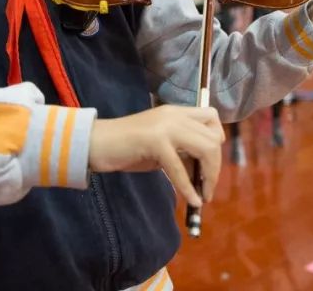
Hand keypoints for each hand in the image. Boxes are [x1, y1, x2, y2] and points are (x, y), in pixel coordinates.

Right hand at [88, 105, 223, 205]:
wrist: (95, 143)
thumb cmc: (125, 147)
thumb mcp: (160, 147)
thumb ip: (181, 151)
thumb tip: (203, 171)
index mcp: (176, 112)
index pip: (211, 118)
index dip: (217, 140)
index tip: (210, 163)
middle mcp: (174, 115)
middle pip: (213, 137)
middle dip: (215, 165)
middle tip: (208, 187)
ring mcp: (165, 126)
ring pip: (205, 148)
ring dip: (209, 176)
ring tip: (203, 195)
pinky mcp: (155, 141)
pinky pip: (180, 168)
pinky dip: (189, 187)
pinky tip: (193, 201)